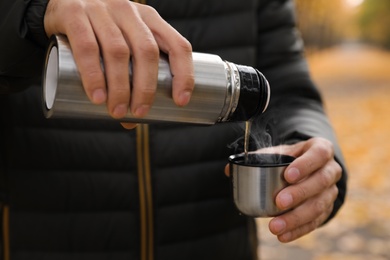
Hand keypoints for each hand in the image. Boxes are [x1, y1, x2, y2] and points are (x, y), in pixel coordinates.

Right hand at [44, 0, 193, 123]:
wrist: (61, 2)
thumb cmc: (99, 31)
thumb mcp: (123, 42)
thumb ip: (130, 77)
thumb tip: (132, 123)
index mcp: (150, 18)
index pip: (178, 44)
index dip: (184, 74)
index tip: (181, 101)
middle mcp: (129, 11)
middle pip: (147, 51)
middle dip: (146, 87)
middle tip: (140, 113)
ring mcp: (102, 9)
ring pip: (118, 51)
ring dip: (120, 87)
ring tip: (118, 111)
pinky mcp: (74, 13)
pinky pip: (87, 46)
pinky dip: (94, 75)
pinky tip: (98, 96)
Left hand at [224, 137, 341, 241]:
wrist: (310, 169)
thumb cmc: (291, 159)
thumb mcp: (278, 152)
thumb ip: (256, 158)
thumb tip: (229, 170)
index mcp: (321, 150)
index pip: (319, 154)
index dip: (305, 165)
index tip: (288, 175)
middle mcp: (331, 170)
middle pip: (321, 182)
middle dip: (299, 193)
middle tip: (279, 201)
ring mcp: (331, 191)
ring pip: (319, 205)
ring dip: (297, 217)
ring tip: (276, 225)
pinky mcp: (327, 209)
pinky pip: (315, 222)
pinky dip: (298, 230)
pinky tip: (283, 235)